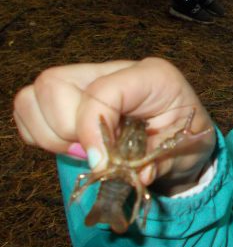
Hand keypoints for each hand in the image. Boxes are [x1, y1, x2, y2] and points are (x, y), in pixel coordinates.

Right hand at [13, 58, 215, 193]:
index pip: (102, 91)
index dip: (91, 128)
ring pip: (34, 95)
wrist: (185, 135)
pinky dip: (40, 134)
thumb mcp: (188, 150)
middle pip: (54, 84)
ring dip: (50, 133)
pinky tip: (73, 145)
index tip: (101, 163)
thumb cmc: (188, 137)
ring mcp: (87, 79)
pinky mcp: (68, 96)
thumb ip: (162, 162)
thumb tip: (138, 176)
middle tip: (94, 153)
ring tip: (84, 150)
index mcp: (151, 76)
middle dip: (65, 130)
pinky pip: (29, 110)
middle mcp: (114, 70)